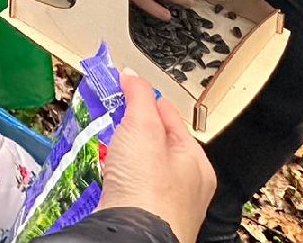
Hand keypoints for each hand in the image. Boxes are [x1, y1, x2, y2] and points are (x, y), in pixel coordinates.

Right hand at [98, 72, 215, 242]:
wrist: (132, 238)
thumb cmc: (148, 191)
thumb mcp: (143, 127)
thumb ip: (139, 97)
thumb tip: (132, 75)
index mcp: (196, 162)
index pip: (170, 116)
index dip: (146, 98)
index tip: (126, 86)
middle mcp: (186, 187)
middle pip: (156, 144)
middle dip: (133, 129)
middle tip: (112, 115)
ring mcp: (165, 206)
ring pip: (142, 170)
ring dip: (124, 156)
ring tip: (106, 145)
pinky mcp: (143, 220)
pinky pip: (129, 191)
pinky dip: (117, 180)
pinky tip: (106, 177)